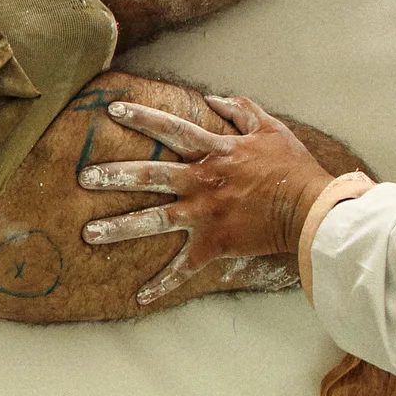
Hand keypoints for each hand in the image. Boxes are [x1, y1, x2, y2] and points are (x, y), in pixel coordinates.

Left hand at [74, 94, 332, 304]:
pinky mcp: (214, 244)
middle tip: (83, 178)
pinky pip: (184, 268)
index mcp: (214, 152)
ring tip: (88, 233)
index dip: (143, 117)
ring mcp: (205, 215)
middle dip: (114, 175)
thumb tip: (215, 99)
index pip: (172, 128)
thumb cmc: (292, 168)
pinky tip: (140, 296)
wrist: (312, 209)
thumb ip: (241, 110)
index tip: (114, 108)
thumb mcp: (270, 129)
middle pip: (150, 175)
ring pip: (154, 220)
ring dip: (119, 227)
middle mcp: (202, 182)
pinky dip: (163, 284)